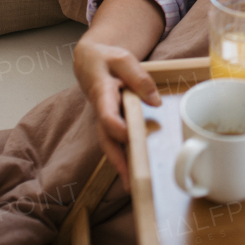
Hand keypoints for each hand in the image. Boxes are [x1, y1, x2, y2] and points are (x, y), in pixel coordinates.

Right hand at [73, 38, 161, 188]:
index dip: (116, 126)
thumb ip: (139, 78)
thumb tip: (155, 101)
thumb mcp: (123, 59)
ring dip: (121, 165)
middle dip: (117, 160)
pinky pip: (115, 142)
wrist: (89, 60)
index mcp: (102, 93)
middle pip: (106, 139)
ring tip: (133, 185)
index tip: (128, 134)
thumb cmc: (106, 59)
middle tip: (130, 180)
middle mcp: (101, 111)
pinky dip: (123, 156)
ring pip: (110, 145)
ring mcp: (104, 119)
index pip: (106, 113)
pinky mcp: (110, 122)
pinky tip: (133, 172)